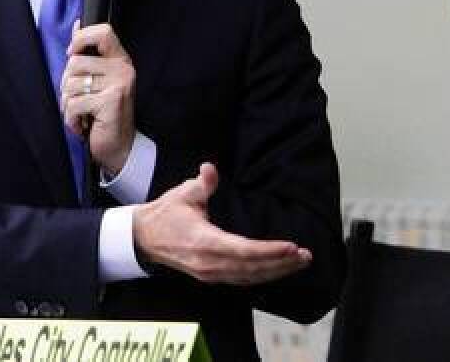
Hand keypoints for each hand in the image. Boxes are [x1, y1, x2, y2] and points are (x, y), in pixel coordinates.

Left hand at [60, 22, 135, 176]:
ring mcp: (119, 85)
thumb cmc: (104, 114)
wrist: (119, 147)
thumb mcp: (98, 80)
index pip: (104, 32)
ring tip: (82, 115)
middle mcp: (123, 69)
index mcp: (120, 60)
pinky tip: (83, 125)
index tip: (72, 54)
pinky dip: (72, 119)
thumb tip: (77, 23)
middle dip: (67, 85)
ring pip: (71, 85)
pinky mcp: (111, 101)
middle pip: (75, 62)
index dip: (81, 38)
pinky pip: (74, 104)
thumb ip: (87, 54)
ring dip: (68, 105)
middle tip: (79, 100)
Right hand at [133, 162, 311, 284]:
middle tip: (305, 255)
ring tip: (299, 262)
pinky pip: (242, 280)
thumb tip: (209, 169)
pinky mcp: (212, 276)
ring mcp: (210, 273)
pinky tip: (279, 270)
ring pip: (250, 277)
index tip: (291, 246)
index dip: (269, 251)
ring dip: (276, 271)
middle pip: (252, 268)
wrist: (143, 238)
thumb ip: (201, 183)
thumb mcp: (182, 194)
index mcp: (204, 242)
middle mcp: (209, 263)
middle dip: (281, 263)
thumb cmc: (166, 214)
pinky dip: (263, 276)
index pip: (243, 250)